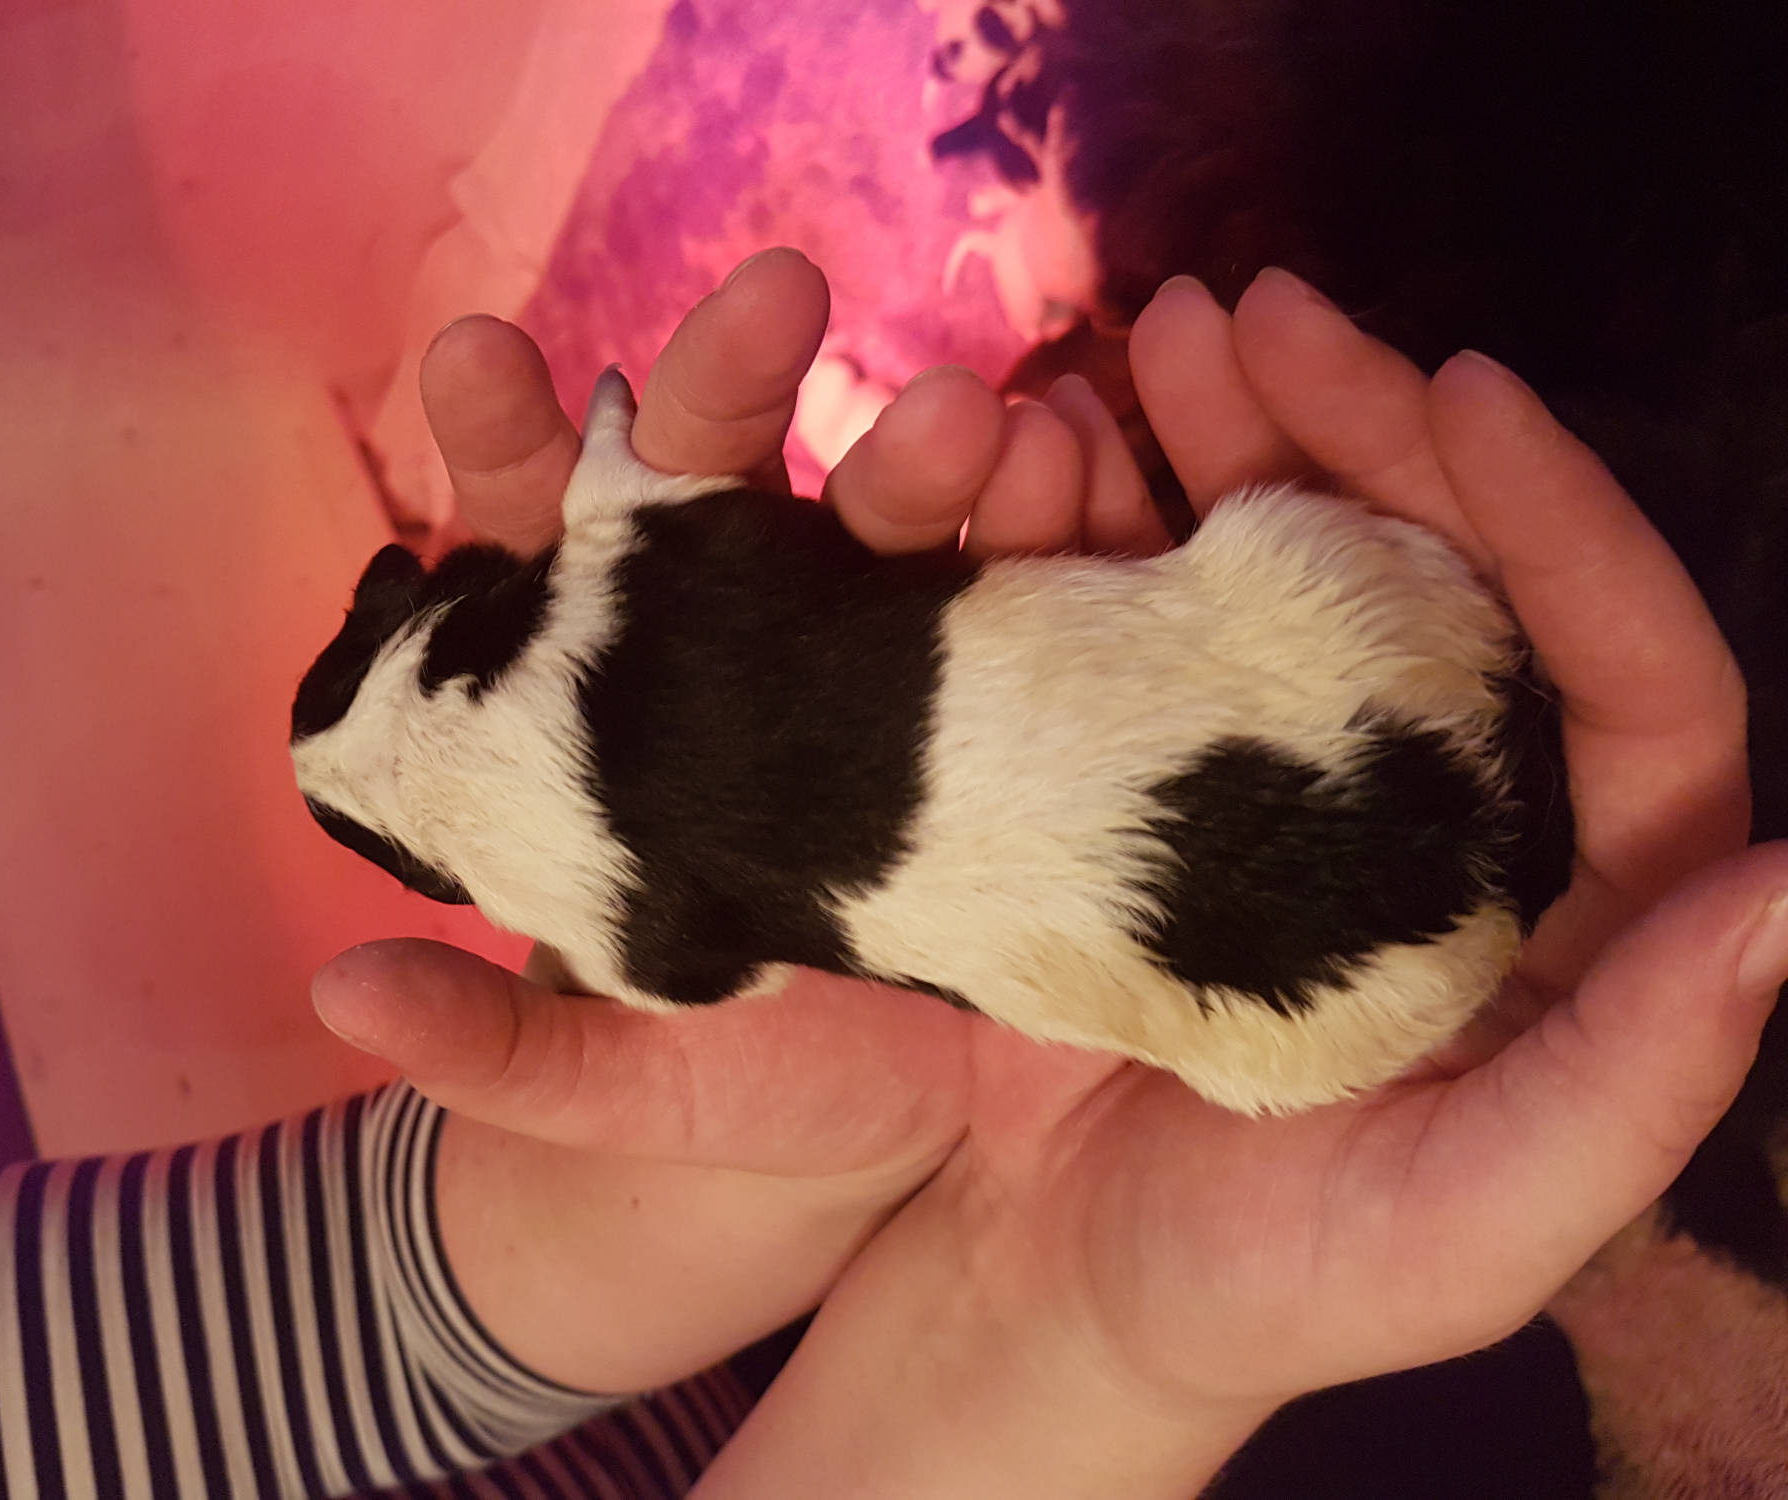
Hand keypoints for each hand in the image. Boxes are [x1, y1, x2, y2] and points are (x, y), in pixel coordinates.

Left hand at [312, 248, 1156, 1390]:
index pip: (552, 556)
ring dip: (933, 452)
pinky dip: (1073, 511)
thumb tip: (336, 992)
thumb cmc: (764, 1092)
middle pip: (726, 488)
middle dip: (734, 388)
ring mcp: (899, 661)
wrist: (953, 1145)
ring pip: (900, 515)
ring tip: (977, 420)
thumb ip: (494, 1049)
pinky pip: (1056, 578)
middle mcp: (754, 654)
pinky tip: (1088, 456)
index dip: (513, 455)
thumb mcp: (621, 1083)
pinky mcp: (1036, 690)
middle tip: (771, 298)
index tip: (477, 361)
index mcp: (629, 714)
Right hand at [691, 270, 1780, 1496]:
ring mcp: (1280, 780)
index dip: (1559, 524)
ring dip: (1220, 439)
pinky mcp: (1139, 782)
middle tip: (1254, 311)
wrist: (1045, 1297)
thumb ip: (1643, 1075)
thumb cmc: (1270, 1286)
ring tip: (1146, 336)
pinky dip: (1093, 527)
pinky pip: (1131, 623)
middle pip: (1443, 579)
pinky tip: (1049, 444)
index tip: (1459, 390)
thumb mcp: (1470, 1224)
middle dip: (1362, 430)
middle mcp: (1435, 806)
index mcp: (1562, 895)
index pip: (1623, 675)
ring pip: (1285, 570)